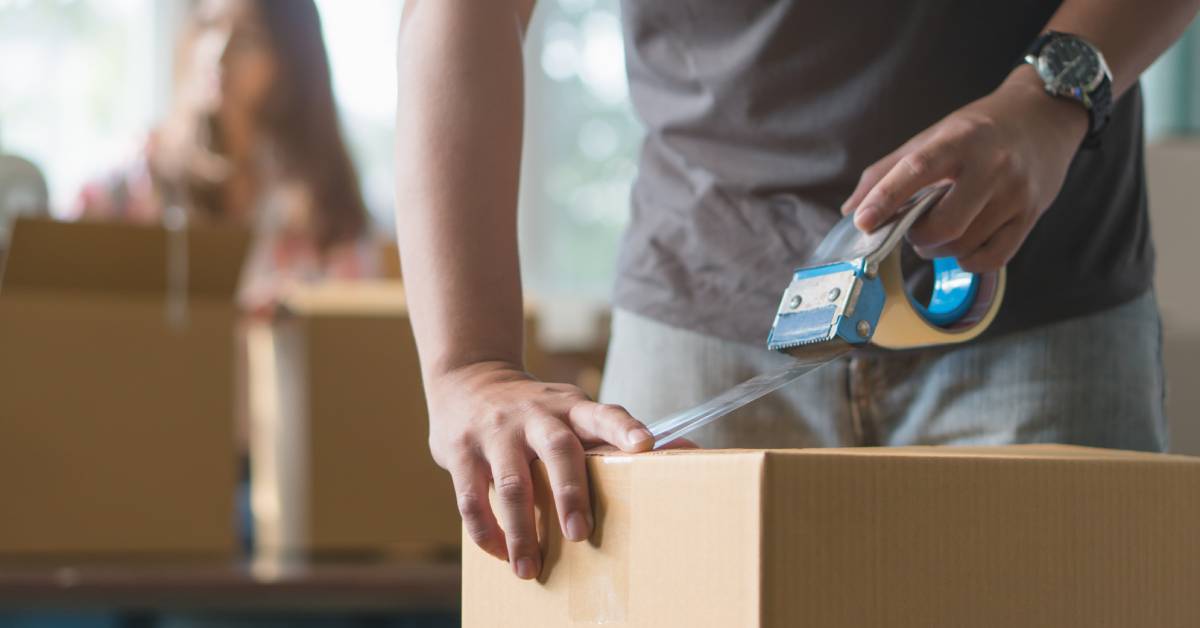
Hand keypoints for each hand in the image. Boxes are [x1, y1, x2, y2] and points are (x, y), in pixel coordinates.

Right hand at [426, 361, 654, 579]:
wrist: (469, 377)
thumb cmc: (536, 409)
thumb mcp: (572, 409)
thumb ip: (613, 434)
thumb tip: (688, 450)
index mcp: (570, 407)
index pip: (602, 414)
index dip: (623, 429)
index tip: (644, 446)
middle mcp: (535, 416)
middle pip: (558, 450)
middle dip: (570, 493)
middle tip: (580, 533)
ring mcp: (496, 432)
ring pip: (511, 483)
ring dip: (521, 529)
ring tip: (529, 567)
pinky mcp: (462, 450)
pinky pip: (471, 497)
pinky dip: (486, 530)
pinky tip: (499, 552)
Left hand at [841, 66, 1088, 272]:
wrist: (1044, 116)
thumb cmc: (979, 129)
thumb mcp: (931, 137)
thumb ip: (887, 172)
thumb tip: (850, 211)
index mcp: (958, 141)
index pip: (916, 170)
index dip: (886, 198)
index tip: (863, 221)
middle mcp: (991, 166)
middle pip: (943, 225)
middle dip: (917, 237)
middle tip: (913, 228)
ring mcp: (1015, 194)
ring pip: (965, 245)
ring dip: (939, 250)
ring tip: (938, 232)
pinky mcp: (1030, 216)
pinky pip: (992, 258)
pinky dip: (968, 261)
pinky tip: (963, 246)